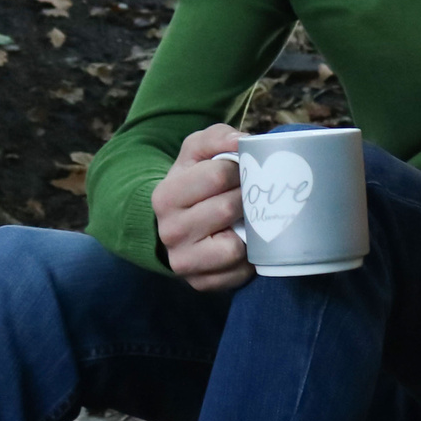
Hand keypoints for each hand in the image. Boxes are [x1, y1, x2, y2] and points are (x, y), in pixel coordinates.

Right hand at [152, 123, 253, 291]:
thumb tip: (242, 141)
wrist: (175, 225)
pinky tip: (246, 244)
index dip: (241, 170)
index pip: (219, 175)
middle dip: (250, 198)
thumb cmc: (193, 183)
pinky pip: (239, 272)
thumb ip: (217, 137)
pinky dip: (250, 259)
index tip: (245, 172)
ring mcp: (184, 261)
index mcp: (166, 195)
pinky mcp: (200, 283)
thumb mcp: (196, 153)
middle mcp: (170, 230)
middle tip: (254, 195)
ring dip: (252, 231)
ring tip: (251, 219)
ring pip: (236, 246)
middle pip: (229, 208)